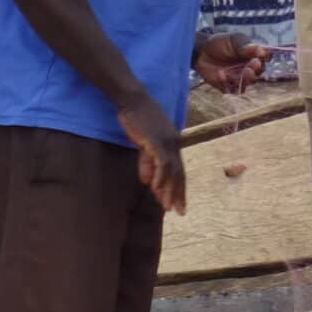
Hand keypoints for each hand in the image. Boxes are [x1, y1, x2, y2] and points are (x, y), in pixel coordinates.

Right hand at [117, 94, 187, 213]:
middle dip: (179, 195)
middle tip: (179, 212)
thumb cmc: (137, 119)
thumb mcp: (143, 144)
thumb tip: (147, 183)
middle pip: (179, 174)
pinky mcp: (156, 140)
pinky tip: (154, 189)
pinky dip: (159, 176)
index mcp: (174, 145)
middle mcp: (175, 144)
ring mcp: (167, 142)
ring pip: (172, 171)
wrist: (132, 100)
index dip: (179, 189)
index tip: (179, 206)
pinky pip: (161, 162)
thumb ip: (146, 163)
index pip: (179, 171)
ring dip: (168, 190)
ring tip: (166, 206)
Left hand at [194, 34, 266, 93]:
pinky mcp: (229, 86)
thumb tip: (262, 51)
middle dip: (255, 70)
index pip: (264, 59)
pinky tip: (221, 75)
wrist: (200, 52)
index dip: (264, 59)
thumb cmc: (219, 43)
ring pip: (248, 82)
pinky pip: (233, 90)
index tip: (260, 57)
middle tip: (251, 66)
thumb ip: (246, 46)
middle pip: (258, 72)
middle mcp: (249, 67)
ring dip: (245, 79)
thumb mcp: (233, 40)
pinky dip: (228, 84)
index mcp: (253, 55)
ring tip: (240, 73)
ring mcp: (240, 78)